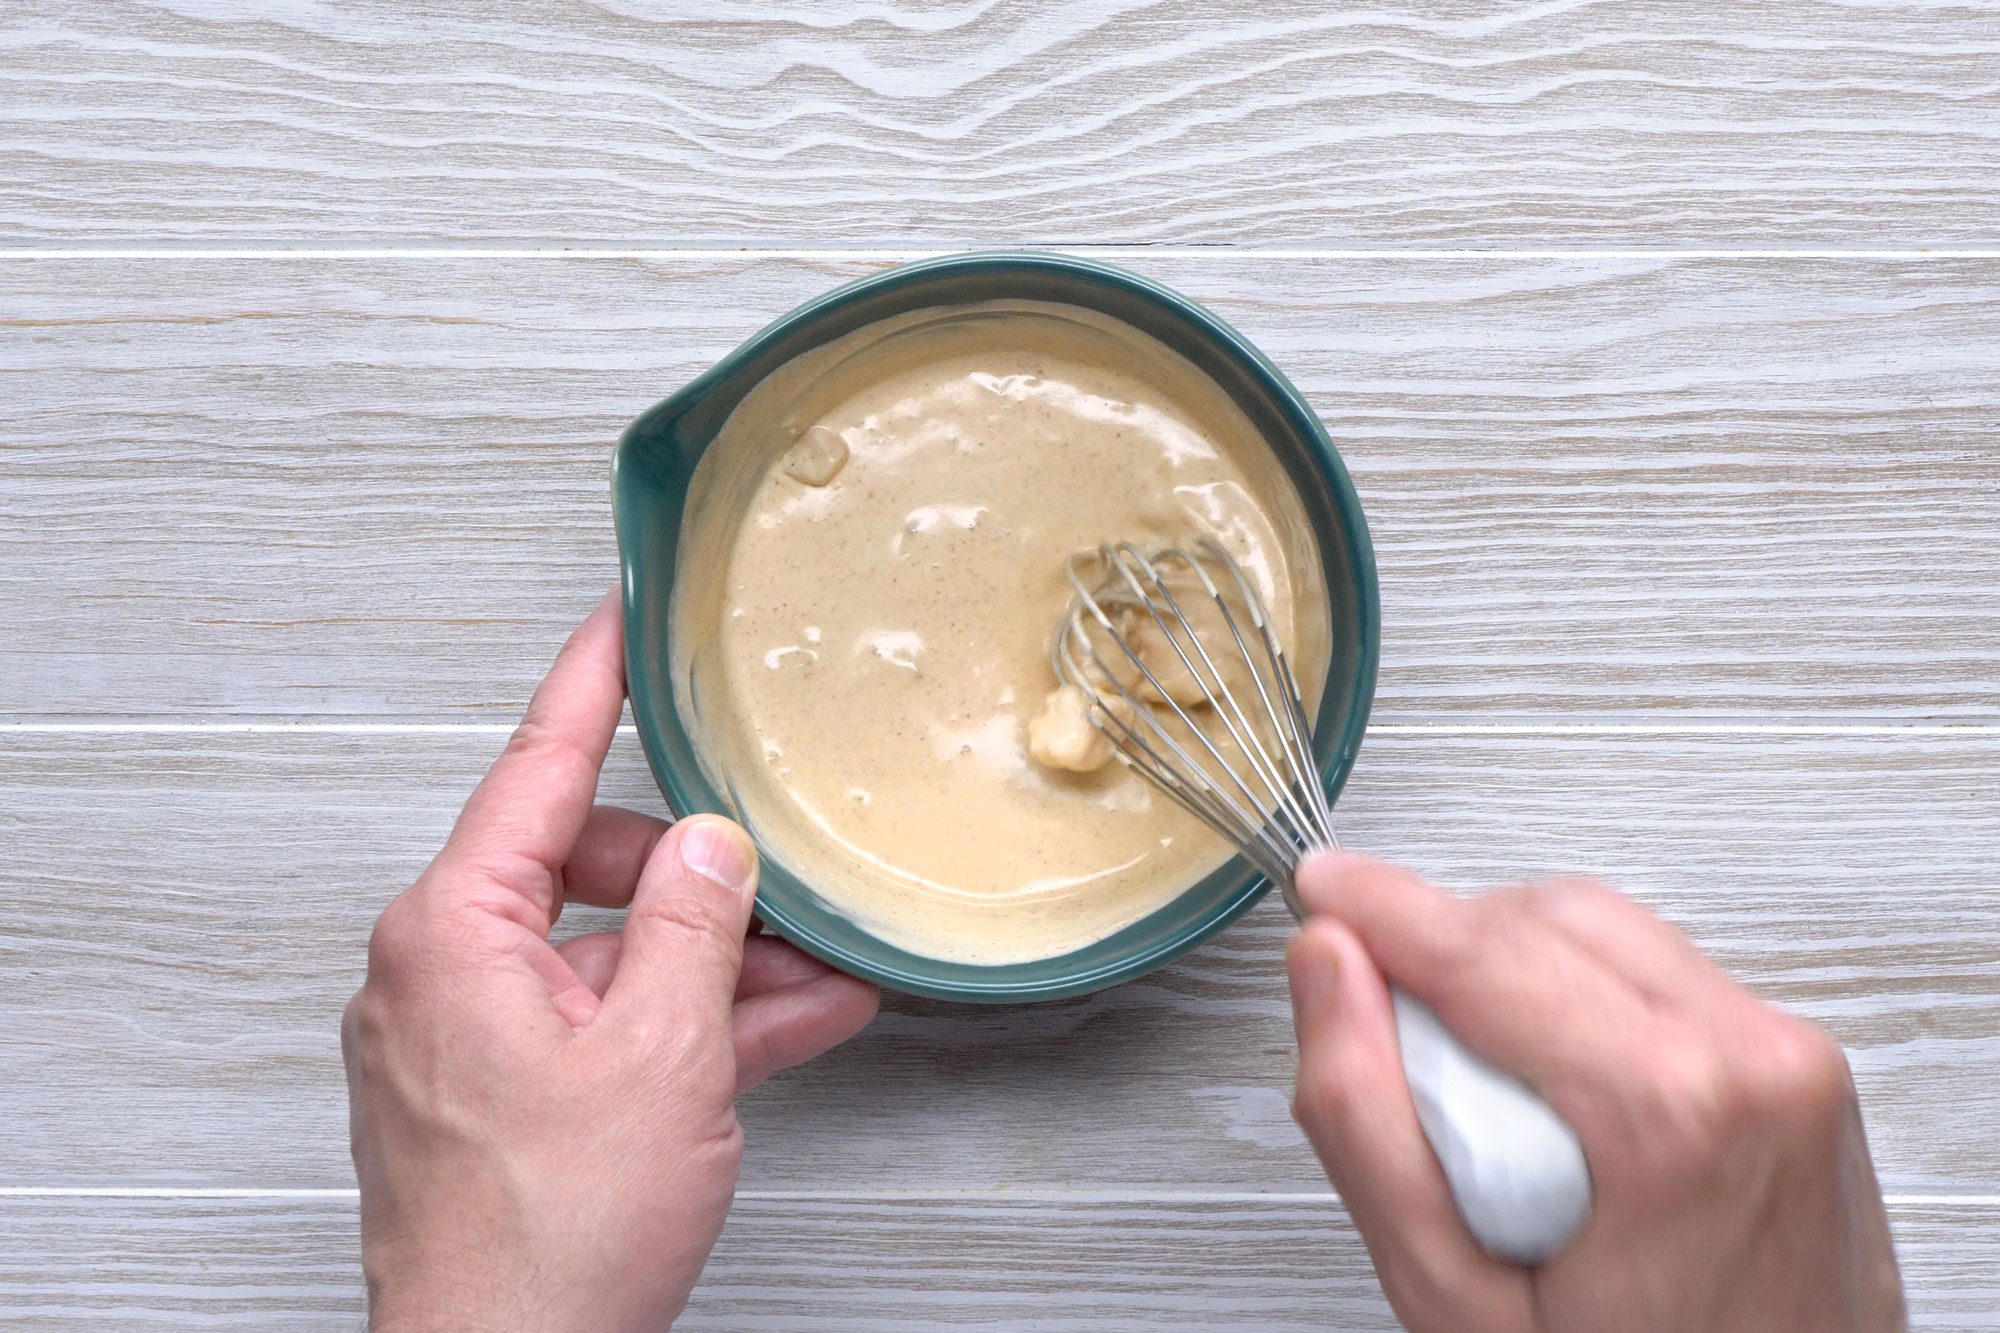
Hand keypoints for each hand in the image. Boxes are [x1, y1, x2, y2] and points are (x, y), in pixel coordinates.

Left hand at [342, 592, 879, 1330]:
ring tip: (814, 970)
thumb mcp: (662, 1055)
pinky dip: (685, 1023)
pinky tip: (779, 1025)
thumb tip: (716, 844)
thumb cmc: (543, 1243)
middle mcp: (443, 972)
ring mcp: (471, 1037)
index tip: (618, 617)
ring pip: (609, 954)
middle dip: (699, 881)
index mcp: (452, 933)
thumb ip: (696, 925)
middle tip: (780, 895)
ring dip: (714, 964)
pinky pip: (604, 1023)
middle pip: (588, 866)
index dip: (591, 683)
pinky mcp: (503, 1094)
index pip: (535, 769)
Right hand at [1286, 853, 1902, 1331]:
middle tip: (1396, 1044)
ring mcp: (1792, 1058)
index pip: (1487, 949)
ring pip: (1607, 930)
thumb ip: (1366, 1121)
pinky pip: (1661, 974)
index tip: (1319, 887)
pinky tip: (1560, 1099)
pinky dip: (1585, 1000)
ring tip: (1487, 1098)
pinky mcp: (1802, 1066)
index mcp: (1669, 1114)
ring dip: (1517, 970)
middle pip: (1548, 917)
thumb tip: (1327, 971)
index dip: (1381, 904)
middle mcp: (1753, 1060)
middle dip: (1449, 948)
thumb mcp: (1455, 1298)